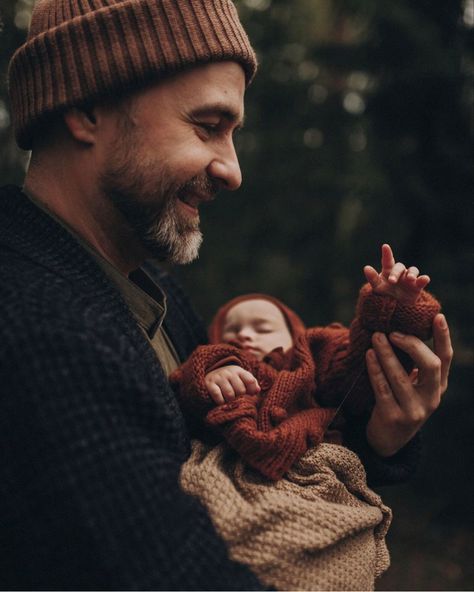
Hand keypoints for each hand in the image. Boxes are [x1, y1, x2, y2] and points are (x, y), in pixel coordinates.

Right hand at [205, 365, 260, 404]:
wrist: (210, 375)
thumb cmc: (230, 380)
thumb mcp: (241, 379)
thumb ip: (252, 384)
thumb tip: (257, 390)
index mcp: (239, 371)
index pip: (250, 381)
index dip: (252, 390)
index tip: (249, 394)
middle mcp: (229, 372)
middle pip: (241, 390)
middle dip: (239, 397)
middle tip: (236, 397)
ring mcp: (219, 377)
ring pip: (230, 394)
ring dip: (230, 400)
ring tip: (229, 399)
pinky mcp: (210, 384)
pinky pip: (218, 396)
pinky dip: (221, 401)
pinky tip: (221, 401)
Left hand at [364, 243, 430, 304]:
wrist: (397, 307)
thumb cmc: (386, 293)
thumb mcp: (378, 287)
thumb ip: (373, 278)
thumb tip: (366, 267)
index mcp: (389, 271)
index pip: (388, 261)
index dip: (387, 253)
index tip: (385, 246)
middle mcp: (400, 272)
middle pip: (399, 267)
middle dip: (396, 273)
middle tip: (392, 281)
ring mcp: (409, 278)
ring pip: (413, 270)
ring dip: (412, 273)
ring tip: (410, 278)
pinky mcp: (418, 286)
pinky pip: (423, 280)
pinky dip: (424, 279)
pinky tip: (424, 279)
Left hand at [365, 313, 452, 456]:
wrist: (387, 440)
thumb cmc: (398, 401)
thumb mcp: (412, 385)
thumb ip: (412, 364)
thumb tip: (397, 328)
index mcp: (438, 387)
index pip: (446, 358)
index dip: (443, 337)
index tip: (438, 316)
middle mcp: (431, 398)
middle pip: (431, 365)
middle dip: (413, 345)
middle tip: (393, 332)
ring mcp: (414, 410)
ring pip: (401, 376)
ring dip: (387, 354)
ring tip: (376, 337)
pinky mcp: (394, 417)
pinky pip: (382, 388)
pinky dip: (374, 369)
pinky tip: (368, 355)